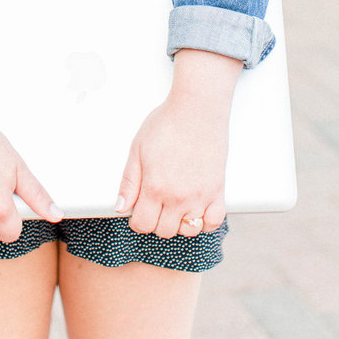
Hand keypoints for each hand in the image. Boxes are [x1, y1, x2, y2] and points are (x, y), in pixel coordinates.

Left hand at [115, 49, 240, 237]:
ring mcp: (200, 196)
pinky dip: (205, 222)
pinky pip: (213, 222)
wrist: (197, 108)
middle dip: (156, 221)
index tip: (139, 210)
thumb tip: (121, 207)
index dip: (137, 220)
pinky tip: (196, 209)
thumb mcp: (138, 149)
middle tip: (156, 204)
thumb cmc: (167, 123)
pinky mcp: (218, 190)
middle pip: (164, 231)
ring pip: (189, 230)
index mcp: (155, 187)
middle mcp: (178, 197)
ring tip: (175, 206)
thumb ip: (129, 181)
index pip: (143, 224)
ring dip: (179, 223)